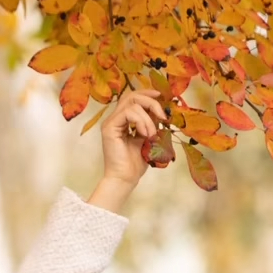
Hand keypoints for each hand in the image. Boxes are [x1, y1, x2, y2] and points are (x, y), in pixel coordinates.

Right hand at [88, 87, 169, 211]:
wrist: (125, 178)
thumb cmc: (136, 163)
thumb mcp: (148, 138)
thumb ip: (151, 124)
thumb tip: (161, 112)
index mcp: (123, 119)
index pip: (133, 97)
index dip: (147, 93)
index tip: (161, 96)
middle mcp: (115, 118)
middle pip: (132, 96)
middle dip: (151, 102)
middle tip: (163, 117)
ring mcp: (111, 122)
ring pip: (132, 103)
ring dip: (148, 118)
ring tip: (151, 134)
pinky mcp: (109, 127)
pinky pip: (128, 113)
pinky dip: (141, 121)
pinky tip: (144, 134)